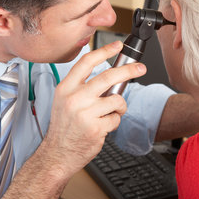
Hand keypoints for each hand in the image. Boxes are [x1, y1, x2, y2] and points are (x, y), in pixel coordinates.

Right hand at [45, 41, 145, 177]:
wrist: (57, 153)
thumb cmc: (64, 126)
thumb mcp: (65, 100)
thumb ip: (83, 86)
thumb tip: (111, 75)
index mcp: (66, 88)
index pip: (86, 62)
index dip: (104, 51)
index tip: (117, 45)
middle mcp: (74, 98)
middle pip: (108, 76)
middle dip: (129, 70)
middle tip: (140, 68)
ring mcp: (85, 113)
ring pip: (116, 100)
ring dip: (119, 107)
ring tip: (111, 113)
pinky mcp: (95, 128)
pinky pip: (115, 119)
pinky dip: (114, 122)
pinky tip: (103, 126)